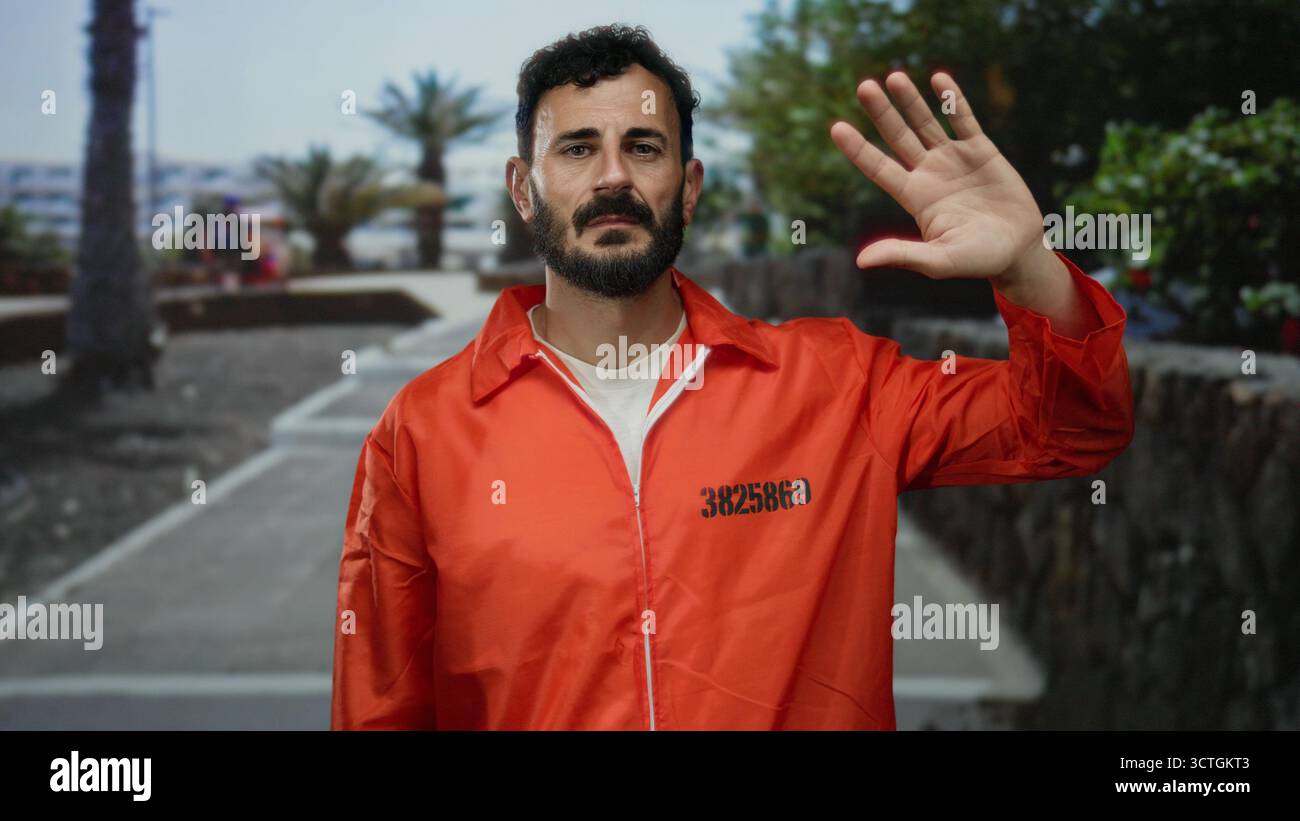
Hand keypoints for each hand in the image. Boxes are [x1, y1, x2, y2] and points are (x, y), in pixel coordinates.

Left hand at [830, 71, 1054, 286]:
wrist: (1017, 250)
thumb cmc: (976, 260)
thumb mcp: (937, 261)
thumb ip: (902, 255)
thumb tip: (861, 261)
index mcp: (914, 197)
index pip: (879, 168)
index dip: (858, 149)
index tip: (836, 128)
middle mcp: (929, 173)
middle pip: (898, 137)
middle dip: (881, 113)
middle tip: (864, 87)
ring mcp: (954, 159)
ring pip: (926, 123)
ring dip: (910, 101)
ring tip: (894, 77)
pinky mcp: (981, 150)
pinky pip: (963, 119)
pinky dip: (951, 99)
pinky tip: (938, 78)